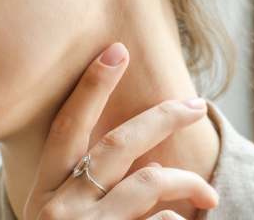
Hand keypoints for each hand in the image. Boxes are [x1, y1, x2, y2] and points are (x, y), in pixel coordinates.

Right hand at [24, 42, 218, 219]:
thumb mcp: (61, 211)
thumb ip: (84, 180)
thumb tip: (142, 154)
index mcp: (45, 187)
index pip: (68, 123)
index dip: (92, 85)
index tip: (117, 50)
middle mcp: (60, 206)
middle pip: (118, 144)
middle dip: (161, 117)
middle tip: (193, 103)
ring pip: (148, 182)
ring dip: (186, 179)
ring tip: (208, 192)